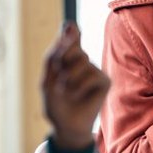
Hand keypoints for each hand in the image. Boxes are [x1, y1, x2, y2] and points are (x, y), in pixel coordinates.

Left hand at [41, 22, 109, 150]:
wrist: (65, 126)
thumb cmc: (56, 103)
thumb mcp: (47, 79)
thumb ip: (54, 54)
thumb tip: (67, 30)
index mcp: (67, 57)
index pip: (70, 35)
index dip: (70, 30)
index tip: (69, 26)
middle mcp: (82, 60)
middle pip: (73, 46)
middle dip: (62, 60)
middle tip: (59, 76)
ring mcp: (94, 70)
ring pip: (82, 59)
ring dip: (68, 77)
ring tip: (65, 91)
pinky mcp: (105, 81)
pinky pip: (92, 74)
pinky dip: (79, 86)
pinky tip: (76, 95)